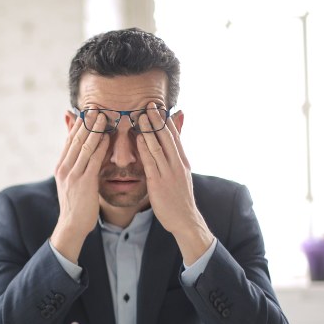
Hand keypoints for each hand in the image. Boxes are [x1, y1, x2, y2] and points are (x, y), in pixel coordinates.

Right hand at [50, 113, 109, 262]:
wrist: (72, 225)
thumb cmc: (76, 204)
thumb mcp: (71, 181)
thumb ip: (76, 164)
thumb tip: (81, 149)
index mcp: (61, 166)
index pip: (70, 139)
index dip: (79, 123)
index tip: (88, 110)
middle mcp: (64, 167)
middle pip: (76, 139)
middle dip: (86, 122)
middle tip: (96, 106)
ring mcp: (73, 174)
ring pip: (84, 146)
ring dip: (95, 129)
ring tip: (103, 115)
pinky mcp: (84, 183)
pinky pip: (93, 160)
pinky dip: (100, 147)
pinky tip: (107, 137)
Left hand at [135, 104, 213, 263]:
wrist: (185, 219)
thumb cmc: (179, 198)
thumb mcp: (181, 174)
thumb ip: (175, 158)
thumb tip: (172, 147)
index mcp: (183, 161)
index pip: (174, 136)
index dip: (166, 121)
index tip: (158, 107)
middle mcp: (177, 164)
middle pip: (167, 137)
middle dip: (158, 120)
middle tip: (149, 104)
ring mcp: (169, 173)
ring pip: (158, 147)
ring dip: (149, 130)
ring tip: (141, 115)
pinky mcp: (159, 183)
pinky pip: (151, 162)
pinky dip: (144, 148)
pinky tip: (138, 138)